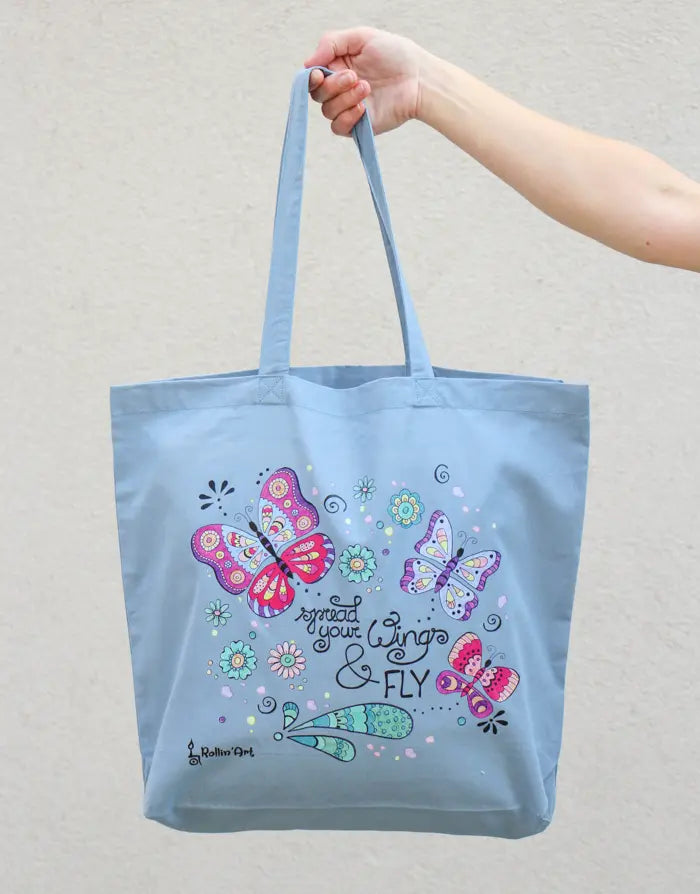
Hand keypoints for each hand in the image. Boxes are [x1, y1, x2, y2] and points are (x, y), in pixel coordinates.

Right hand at [303, 26, 426, 136]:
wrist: (418, 78)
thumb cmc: (395, 54)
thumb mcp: (361, 37)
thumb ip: (331, 43)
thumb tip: (307, 64)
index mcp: (337, 67)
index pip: (312, 77)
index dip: (311, 78)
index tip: (319, 73)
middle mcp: (340, 89)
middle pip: (317, 95)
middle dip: (333, 85)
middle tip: (355, 77)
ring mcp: (348, 108)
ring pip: (328, 111)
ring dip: (345, 99)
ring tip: (367, 88)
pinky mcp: (358, 125)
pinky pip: (338, 128)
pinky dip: (347, 117)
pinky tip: (363, 107)